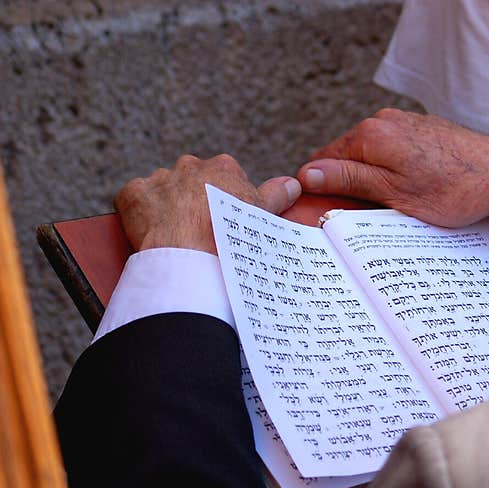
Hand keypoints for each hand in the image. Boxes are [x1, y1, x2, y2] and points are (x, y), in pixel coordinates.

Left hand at [115, 154, 301, 253]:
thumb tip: (293, 184)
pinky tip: (153, 233)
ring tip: (177, 236)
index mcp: (223, 167)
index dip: (226, 202)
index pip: (225, 179)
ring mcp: (159, 178)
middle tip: (202, 230)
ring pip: (164, 191)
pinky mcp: (132, 194)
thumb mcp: (263, 216)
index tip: (226, 222)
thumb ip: (277, 195)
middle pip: (193, 181)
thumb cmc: (232, 238)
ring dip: (168, 207)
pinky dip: (141, 215)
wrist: (192, 258)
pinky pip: (135, 201)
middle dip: (195, 201)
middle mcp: (189, 165)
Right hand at [297, 109, 488, 232]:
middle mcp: (385, 121)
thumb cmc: (454, 188)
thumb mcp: (394, 192)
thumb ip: (349, 179)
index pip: (322, 161)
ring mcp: (406, 124)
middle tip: (361, 219)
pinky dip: (395, 175)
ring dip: (373, 183)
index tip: (326, 214)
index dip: (320, 189)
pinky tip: (413, 193)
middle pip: (347, 158)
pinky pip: (395, 155)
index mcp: (370, 135)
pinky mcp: (424, 133)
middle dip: (348, 187)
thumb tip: (307, 174)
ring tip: (392, 209)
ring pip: (372, 158)